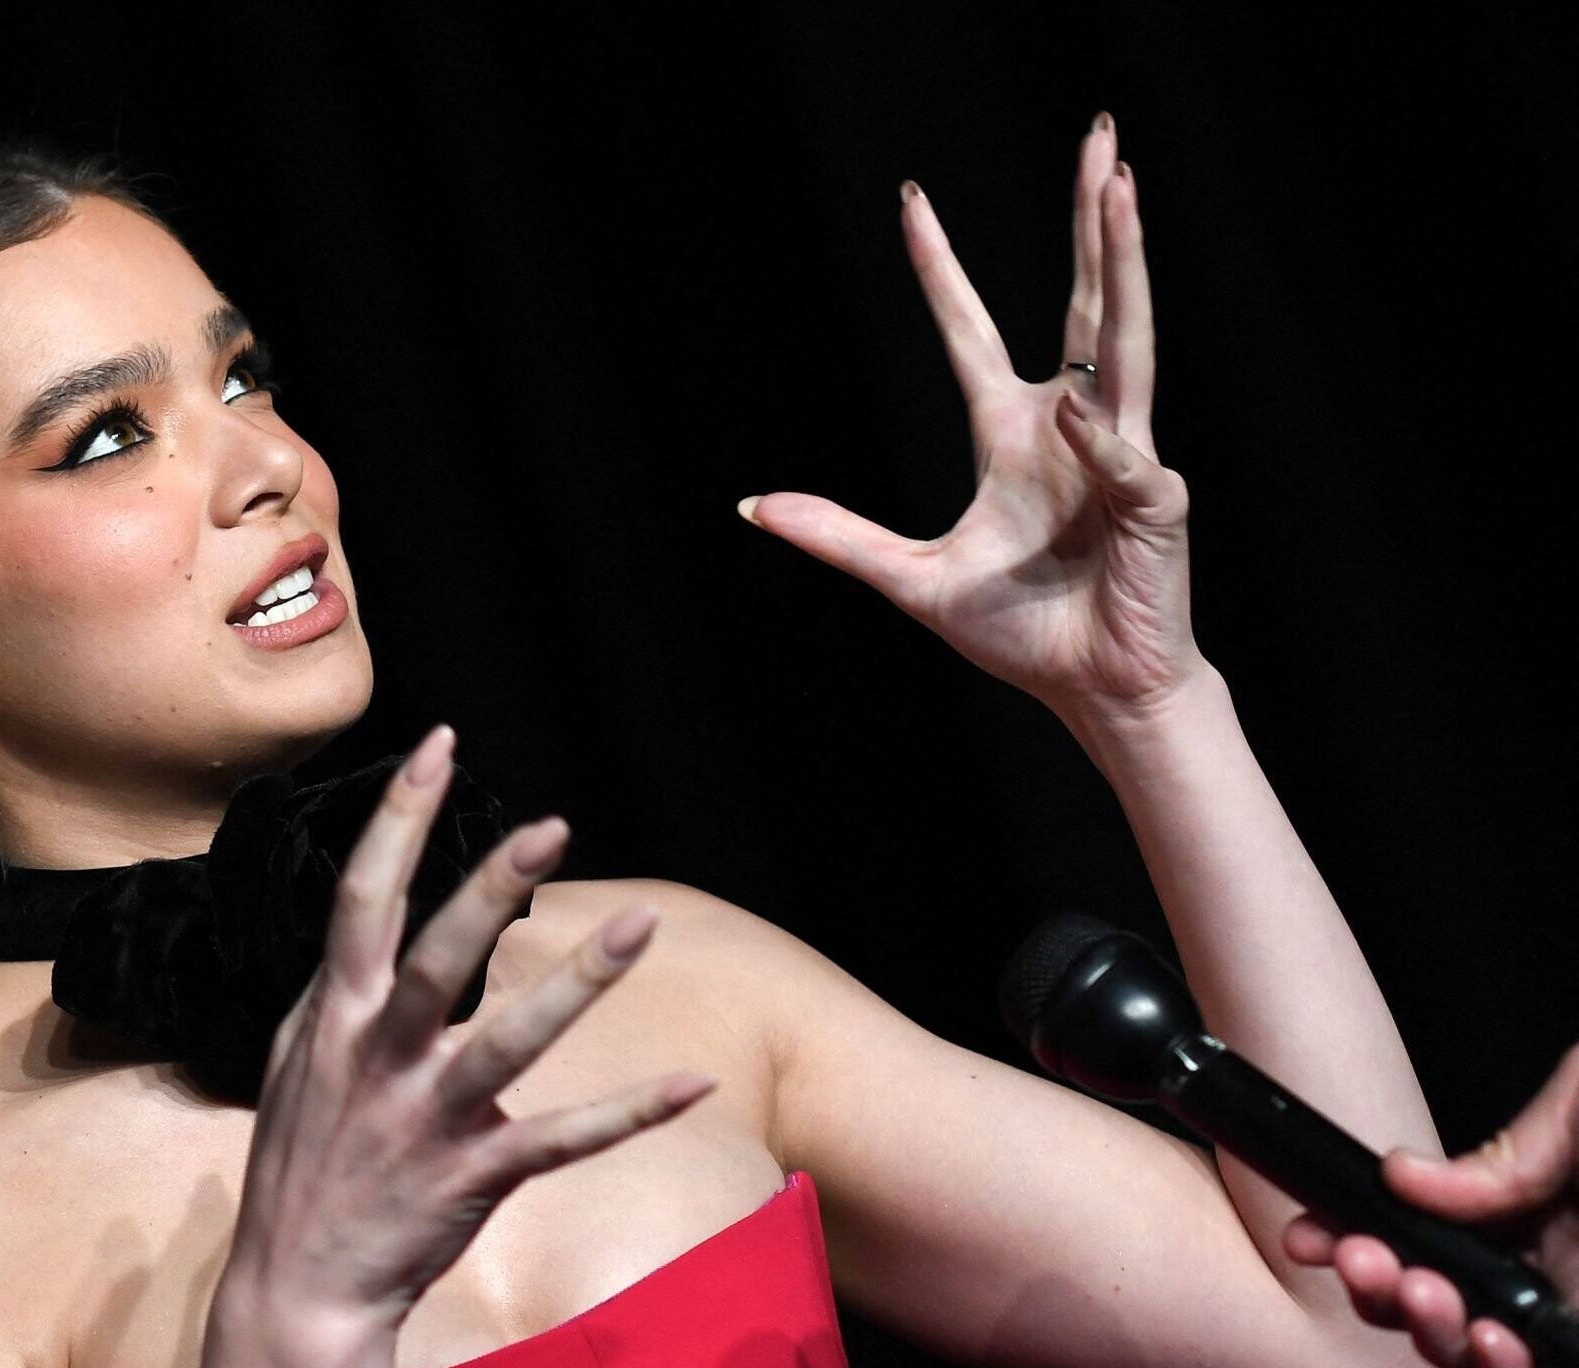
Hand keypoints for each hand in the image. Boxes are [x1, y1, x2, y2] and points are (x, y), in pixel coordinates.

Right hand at [210, 724, 715, 1350]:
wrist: (294, 1294)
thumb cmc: (301, 1165)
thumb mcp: (292, 1064)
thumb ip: (332, 992)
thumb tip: (364, 922)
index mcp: (332, 1019)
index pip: (361, 898)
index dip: (398, 819)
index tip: (438, 745)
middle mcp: (376, 1059)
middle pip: (436, 958)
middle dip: (488, 887)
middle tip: (550, 825)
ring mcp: (425, 1121)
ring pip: (508, 1042)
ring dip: (578, 982)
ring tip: (640, 925)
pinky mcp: (471, 1179)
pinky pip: (561, 1140)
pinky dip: (627, 1112)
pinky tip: (692, 1083)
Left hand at [740, 116, 1204, 722]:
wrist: (1095, 688)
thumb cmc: (1024, 633)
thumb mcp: (913, 579)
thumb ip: (839, 536)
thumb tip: (752, 505)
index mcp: (1012, 434)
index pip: (969, 331)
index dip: (942, 269)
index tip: (911, 205)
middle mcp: (1070, 427)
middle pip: (1080, 302)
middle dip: (1089, 220)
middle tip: (1099, 138)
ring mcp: (1120, 454)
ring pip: (1125, 339)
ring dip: (1125, 263)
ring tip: (1121, 188)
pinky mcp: (1155, 499)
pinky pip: (1124, 458)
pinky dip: (1100, 444)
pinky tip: (1076, 423)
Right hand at [1283, 1044, 1578, 1367]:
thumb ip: (1505, 1156)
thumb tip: (1402, 1178)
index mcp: (1539, 1211)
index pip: (1432, 1244)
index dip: (1365, 1246)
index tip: (1311, 1232)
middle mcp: (1560, 1273)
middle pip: (1450, 1314)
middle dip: (1386, 1294)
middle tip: (1359, 1260)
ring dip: (1441, 1341)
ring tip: (1428, 1299)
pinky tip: (1494, 1343)